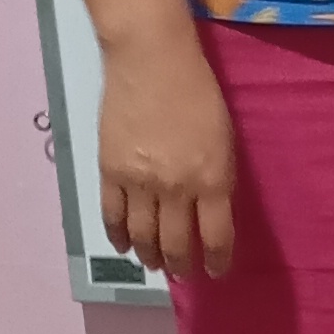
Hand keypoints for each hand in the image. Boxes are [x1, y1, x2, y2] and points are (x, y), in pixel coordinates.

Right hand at [98, 20, 235, 278]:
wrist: (151, 58)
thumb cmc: (198, 91)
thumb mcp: (223, 139)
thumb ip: (217, 179)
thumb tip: (209, 213)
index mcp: (212, 179)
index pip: (216, 237)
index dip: (217, 262)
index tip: (216, 272)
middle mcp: (176, 188)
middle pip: (176, 245)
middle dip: (181, 266)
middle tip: (182, 274)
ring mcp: (139, 182)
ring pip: (142, 236)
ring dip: (150, 257)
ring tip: (155, 264)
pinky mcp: (109, 171)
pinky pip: (111, 216)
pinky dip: (118, 236)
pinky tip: (124, 246)